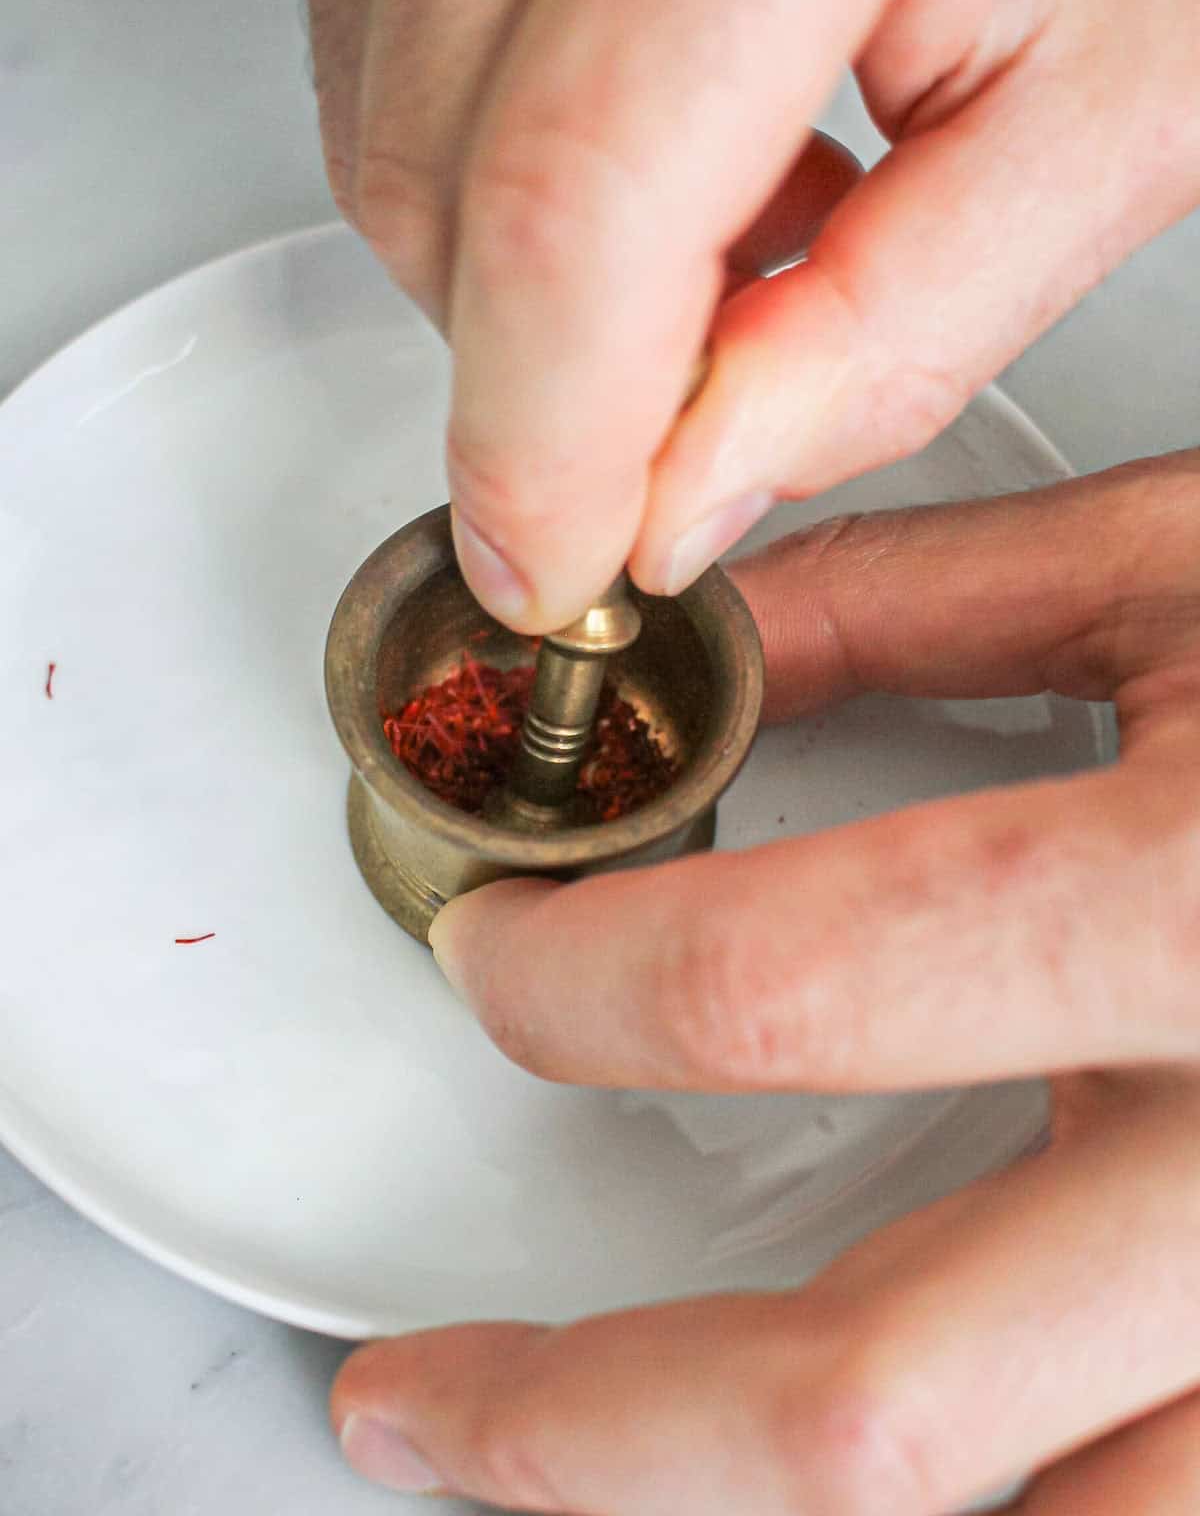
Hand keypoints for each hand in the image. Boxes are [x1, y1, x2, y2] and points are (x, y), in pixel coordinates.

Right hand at [304, 0, 1199, 632]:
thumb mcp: (1103, 116)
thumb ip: (897, 338)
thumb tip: (682, 497)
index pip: (570, 199)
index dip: (547, 444)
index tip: (565, 570)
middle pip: (435, 180)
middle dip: (541, 371)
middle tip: (711, 383)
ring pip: (383, 125)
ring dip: (523, 265)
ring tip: (730, 222)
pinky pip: (384, 45)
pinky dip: (492, 157)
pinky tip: (659, 139)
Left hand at [331, 450, 1199, 1512]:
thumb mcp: (1192, 568)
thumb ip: (920, 607)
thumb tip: (699, 643)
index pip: (789, 992)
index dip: (573, 984)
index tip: (495, 961)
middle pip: (867, 1410)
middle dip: (577, 1425)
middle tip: (417, 1410)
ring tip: (574, 1489)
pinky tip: (856, 1509)